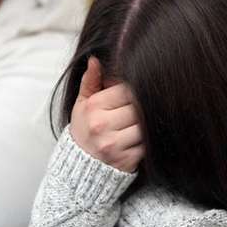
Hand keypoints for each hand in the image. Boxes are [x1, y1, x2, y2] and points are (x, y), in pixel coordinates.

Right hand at [70, 57, 143, 172]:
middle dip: (141, 107)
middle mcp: (102, 126)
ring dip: (145, 123)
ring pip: (144, 125)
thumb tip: (95, 59)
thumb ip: (90, 81)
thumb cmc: (83, 130)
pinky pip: (146, 143)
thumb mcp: (82, 105)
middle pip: (138, 107)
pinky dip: (146, 140)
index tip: (132, 95)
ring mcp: (115, 145)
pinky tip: (138, 138)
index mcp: (93, 108)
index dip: (133, 91)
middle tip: (140, 108)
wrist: (80, 167)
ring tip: (139, 122)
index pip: (126, 91)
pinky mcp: (126, 160)